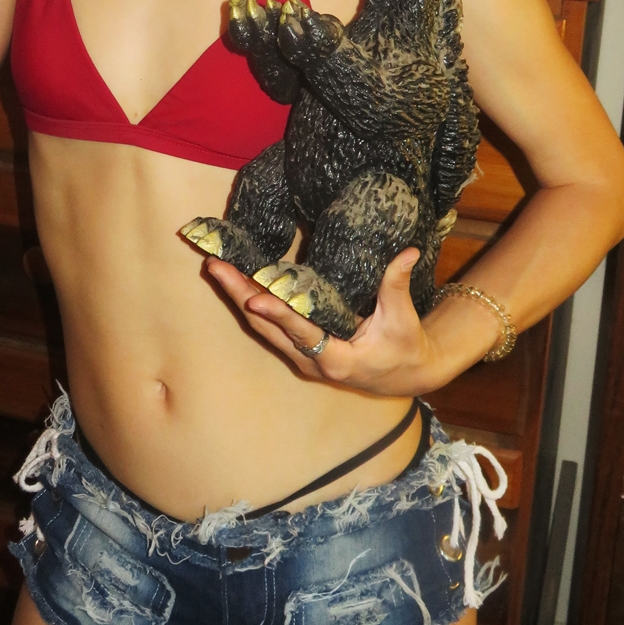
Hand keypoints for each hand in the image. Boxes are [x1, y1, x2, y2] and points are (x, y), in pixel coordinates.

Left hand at [206, 249, 446, 395]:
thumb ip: (397, 285)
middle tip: (216, 266)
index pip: (301, 333)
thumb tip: (407, 251)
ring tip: (216, 267)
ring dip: (238, 297)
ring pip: (261, 327)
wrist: (403, 373)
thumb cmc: (404, 347)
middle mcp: (310, 362)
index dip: (278, 314)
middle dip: (239, 296)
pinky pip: (268, 326)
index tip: (254, 297)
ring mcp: (301, 357)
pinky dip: (251, 302)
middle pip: (267, 328)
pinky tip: (236, 280)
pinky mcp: (298, 348)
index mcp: (336, 359)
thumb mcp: (403, 320)